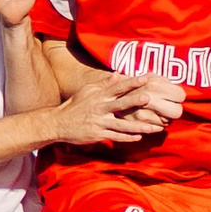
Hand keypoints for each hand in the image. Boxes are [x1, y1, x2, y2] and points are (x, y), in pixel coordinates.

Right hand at [51, 74, 175, 145]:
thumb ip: (104, 84)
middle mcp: (100, 108)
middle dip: (134, 101)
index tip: (144, 78)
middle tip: (148, 98)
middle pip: (120, 104)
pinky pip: (115, 136)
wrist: (59, 123)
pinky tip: (138, 138)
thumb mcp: (87, 91)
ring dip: (136, 126)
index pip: (117, 87)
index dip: (131, 82)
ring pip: (121, 124)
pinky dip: (127, 138)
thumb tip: (118, 73)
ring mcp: (99, 122)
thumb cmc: (76, 105)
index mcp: (99, 95)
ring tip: (151, 127)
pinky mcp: (97, 134)